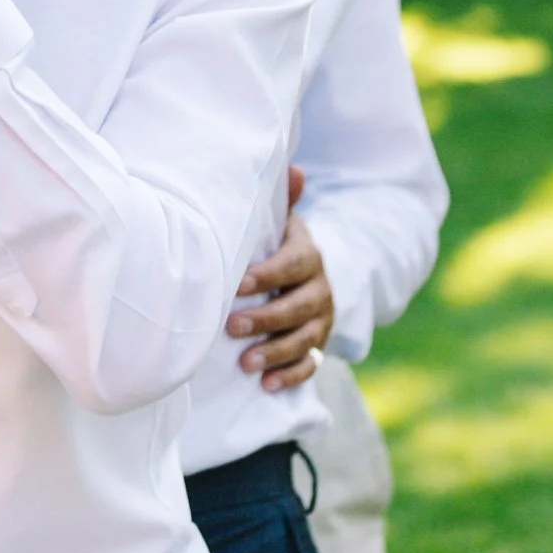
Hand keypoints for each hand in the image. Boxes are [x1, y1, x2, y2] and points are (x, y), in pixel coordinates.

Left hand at [228, 168, 333, 390]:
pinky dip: (291, 376)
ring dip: (275, 352)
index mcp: (307, 255)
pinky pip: (312, 365)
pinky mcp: (318, 344)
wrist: (302, 273)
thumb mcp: (277, 221)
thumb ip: (282, 201)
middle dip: (266, 318)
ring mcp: (321, 319)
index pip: (294, 264)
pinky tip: (267, 385)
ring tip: (245, 363)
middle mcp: (319, 289)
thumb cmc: (273, 244)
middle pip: (298, 306)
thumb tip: (294, 166)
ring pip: (305, 339)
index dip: (268, 275)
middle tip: (231, 326)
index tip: (237, 283)